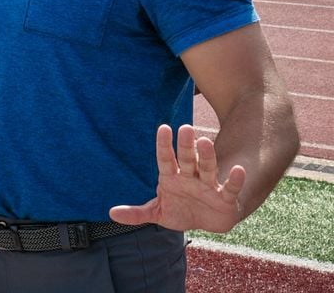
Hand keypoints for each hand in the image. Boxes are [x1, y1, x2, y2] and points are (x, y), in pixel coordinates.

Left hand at [109, 124, 244, 233]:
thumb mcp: (157, 213)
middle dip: (185, 146)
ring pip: (207, 168)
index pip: (165, 159)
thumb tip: (111, 213)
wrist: (205, 223)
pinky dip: (235, 180)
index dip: (164, 145)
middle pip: (187, 159)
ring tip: (205, 141)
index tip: (163, 128)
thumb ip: (136, 213)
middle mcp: (190, 177)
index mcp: (172, 178)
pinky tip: (238, 169)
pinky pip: (230, 188)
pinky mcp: (225, 199)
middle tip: (185, 127)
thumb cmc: (180, 211)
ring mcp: (208, 186)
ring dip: (206, 156)